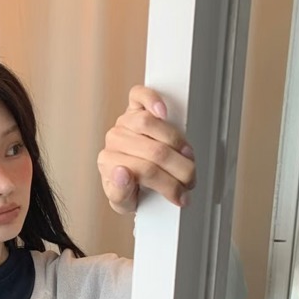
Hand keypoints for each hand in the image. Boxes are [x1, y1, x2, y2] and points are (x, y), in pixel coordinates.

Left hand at [97, 85, 196, 213]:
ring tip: (187, 158)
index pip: (144, 170)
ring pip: (149, 124)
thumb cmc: (129, 188)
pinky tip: (163, 112)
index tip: (180, 196)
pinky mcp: (133, 106)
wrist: (132, 175)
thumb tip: (122, 173)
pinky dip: (152, 100)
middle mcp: (114, 140)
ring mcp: (124, 122)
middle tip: (190, 181)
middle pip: (154, 150)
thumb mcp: (124, 202)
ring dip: (176, 142)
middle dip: (179, 169)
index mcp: (108, 162)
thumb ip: (119, 194)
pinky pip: (139, 95)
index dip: (168, 184)